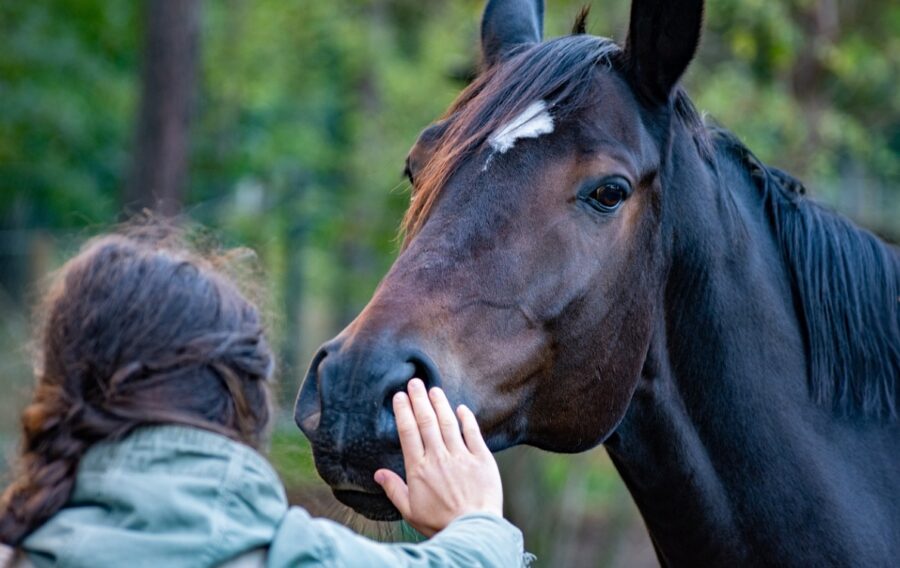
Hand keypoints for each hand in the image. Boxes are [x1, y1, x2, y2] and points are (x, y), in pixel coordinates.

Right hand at [373, 379, 503, 536]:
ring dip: (440, 404)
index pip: (408, 433)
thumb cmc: (439, 523)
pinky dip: (467, 419)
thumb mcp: (410, 510)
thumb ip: (394, 489)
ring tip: (434, 389)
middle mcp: (438, 458)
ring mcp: (461, 457)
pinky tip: (461, 408)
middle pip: (426, 422)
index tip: (399, 397)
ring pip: (448, 423)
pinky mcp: (482, 459)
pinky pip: (473, 433)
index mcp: (419, 469)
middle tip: (414, 382)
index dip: (403, 412)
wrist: (473, 530)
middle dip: (419, 399)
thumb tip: (378, 473)